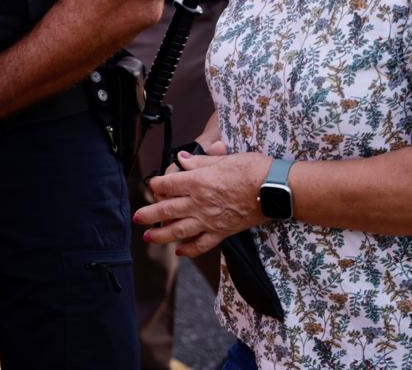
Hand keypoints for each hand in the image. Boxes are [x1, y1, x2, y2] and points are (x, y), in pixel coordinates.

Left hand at [135, 151, 270, 257]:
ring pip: (179, 230)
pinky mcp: (222, 232)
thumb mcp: (223, 158)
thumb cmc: (252, 168)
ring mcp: (210, 220)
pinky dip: (189, 250)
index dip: (157, 184)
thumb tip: (181, 159)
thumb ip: (200, 161)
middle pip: (166, 210)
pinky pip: (202, 244)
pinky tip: (180, 251)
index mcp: (197, 182)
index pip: (168, 184)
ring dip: (161, 235)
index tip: (152, 184)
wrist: (275, 189)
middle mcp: (199, 203)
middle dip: (149, 214)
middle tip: (136, 218)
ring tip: (148, 237)